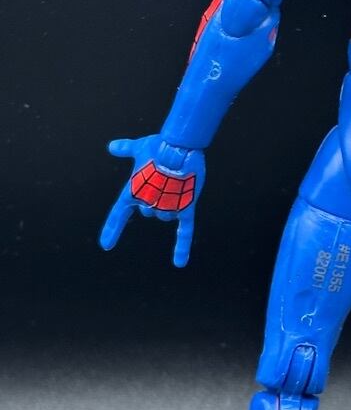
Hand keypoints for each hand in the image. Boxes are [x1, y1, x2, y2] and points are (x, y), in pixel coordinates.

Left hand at [100, 135, 205, 267]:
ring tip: (175, 181)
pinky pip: (183, 232)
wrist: (179, 146)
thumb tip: (113, 146)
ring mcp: (165, 208)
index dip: (112, 230)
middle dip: (156, 198)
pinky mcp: (184, 209)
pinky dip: (180, 248)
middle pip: (150, 212)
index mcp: (132, 192)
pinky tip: (178, 263)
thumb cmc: (159, 145)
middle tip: (163, 176)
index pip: (118, 215)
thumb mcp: (139, 147)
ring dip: (171, 203)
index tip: (106, 245)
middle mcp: (146, 204)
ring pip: (167, 216)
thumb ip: (126, 149)